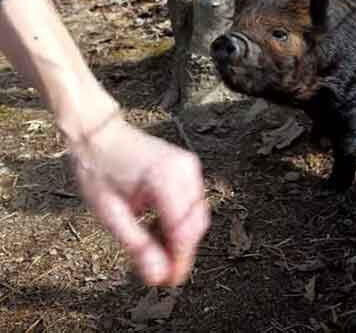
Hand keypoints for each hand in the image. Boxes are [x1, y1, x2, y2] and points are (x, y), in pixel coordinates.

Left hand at [69, 115, 210, 286]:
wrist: (99, 133)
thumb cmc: (99, 169)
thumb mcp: (110, 214)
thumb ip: (138, 246)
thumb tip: (158, 277)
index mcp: (164, 178)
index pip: (183, 230)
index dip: (180, 259)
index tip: (171, 280)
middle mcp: (185, 170)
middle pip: (195, 224)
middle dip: (181, 250)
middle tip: (162, 272)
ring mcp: (190, 167)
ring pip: (197, 216)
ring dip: (180, 236)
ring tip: (153, 245)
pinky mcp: (190, 168)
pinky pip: (193, 204)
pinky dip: (180, 221)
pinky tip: (158, 226)